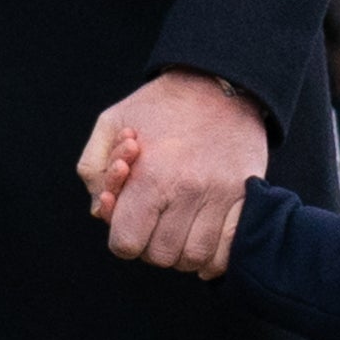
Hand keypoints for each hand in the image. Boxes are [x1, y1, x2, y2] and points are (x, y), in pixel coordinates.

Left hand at [83, 69, 266, 272]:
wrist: (218, 82)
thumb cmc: (159, 105)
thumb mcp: (110, 122)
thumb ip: (93, 169)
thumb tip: (99, 210)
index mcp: (151, 176)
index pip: (127, 243)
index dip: (123, 237)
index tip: (130, 222)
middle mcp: (187, 190)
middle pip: (161, 255)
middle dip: (151, 244)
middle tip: (154, 220)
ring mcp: (221, 196)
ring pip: (194, 258)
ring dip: (181, 251)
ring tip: (177, 225)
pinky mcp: (246, 196)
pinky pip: (228, 250)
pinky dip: (214, 255)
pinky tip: (202, 236)